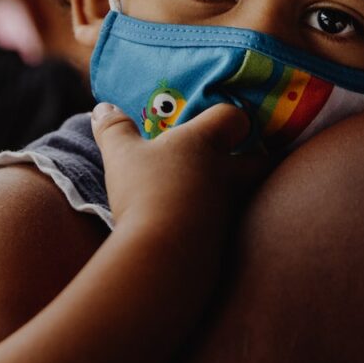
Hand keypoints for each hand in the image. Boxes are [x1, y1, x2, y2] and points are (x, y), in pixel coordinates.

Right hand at [90, 102, 268, 231]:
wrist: (165, 254)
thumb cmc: (146, 190)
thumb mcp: (121, 155)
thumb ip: (114, 129)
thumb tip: (103, 108)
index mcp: (206, 143)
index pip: (234, 117)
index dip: (232, 115)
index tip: (225, 118)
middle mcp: (227, 174)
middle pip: (261, 160)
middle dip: (258, 156)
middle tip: (247, 154)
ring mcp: (231, 210)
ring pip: (248, 195)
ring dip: (236, 192)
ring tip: (214, 194)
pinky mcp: (226, 244)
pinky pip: (230, 227)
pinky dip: (219, 224)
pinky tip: (200, 228)